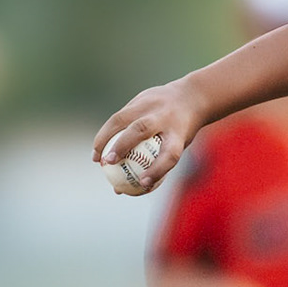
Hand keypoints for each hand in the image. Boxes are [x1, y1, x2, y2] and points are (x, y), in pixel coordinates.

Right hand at [92, 77, 206, 194]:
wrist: (190, 98)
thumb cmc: (181, 133)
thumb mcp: (179, 147)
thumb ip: (158, 165)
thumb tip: (131, 188)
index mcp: (180, 133)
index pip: (170, 154)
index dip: (157, 170)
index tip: (143, 184)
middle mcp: (165, 116)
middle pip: (142, 129)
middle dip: (122, 146)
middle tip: (108, 163)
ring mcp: (151, 104)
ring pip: (123, 118)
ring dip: (105, 138)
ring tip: (97, 158)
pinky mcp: (139, 98)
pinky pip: (119, 117)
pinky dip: (106, 132)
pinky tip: (99, 147)